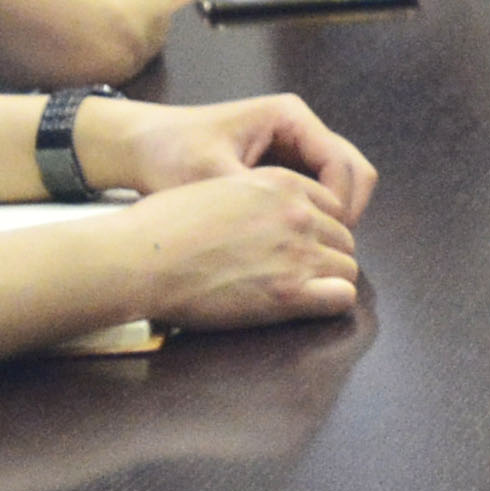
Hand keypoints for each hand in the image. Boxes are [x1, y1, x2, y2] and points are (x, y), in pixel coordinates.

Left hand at [100, 90, 378, 223]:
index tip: (320, 243)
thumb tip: (299, 235)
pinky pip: (316, 191)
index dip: (340, 207)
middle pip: (352, 170)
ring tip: (310, 250)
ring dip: (333, 216)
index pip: (342, 164)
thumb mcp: (213, 178)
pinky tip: (292, 241)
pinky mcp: (281, 165)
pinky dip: (315, 216)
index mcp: (290, 118)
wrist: (137, 146)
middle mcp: (299, 127)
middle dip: (346, 212)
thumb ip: (259, 202)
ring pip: (338, 183)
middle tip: (325, 251)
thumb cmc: (171, 154)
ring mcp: (292, 145)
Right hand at [122, 168, 361, 332]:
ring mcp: (297, 252)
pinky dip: (332, 302)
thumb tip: (267, 218)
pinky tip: (309, 306)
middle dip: (326, 255)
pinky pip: (341, 297)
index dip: (318, 227)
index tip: (301, 244)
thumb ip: (256, 197)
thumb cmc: (164, 226)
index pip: (331, 204)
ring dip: (329, 280)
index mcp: (281, 184)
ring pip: (347, 267)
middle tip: (298, 273)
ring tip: (299, 292)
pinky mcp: (288, 292)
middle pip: (342, 237)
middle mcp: (297, 214)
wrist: (142, 258)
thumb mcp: (219, 187)